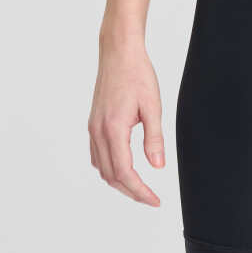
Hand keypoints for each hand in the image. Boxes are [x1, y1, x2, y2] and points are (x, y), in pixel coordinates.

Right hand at [88, 35, 165, 205]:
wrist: (118, 52)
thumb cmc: (137, 73)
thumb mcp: (152, 106)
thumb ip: (154, 138)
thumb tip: (158, 167)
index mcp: (114, 129)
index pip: (125, 173)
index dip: (140, 191)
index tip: (155, 200)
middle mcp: (99, 132)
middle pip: (111, 176)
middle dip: (130, 191)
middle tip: (150, 198)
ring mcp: (93, 127)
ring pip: (101, 168)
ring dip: (119, 182)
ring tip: (139, 187)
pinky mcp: (93, 122)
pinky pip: (97, 155)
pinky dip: (109, 168)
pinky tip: (122, 166)